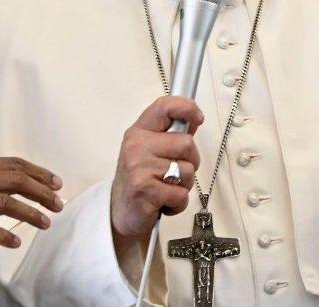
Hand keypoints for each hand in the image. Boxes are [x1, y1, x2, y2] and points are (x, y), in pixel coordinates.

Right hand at [0, 156, 63, 247]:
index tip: (53, 181)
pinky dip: (2, 234)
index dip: (37, 172)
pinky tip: (14, 241)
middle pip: (15, 180)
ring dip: (30, 213)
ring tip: (46, 222)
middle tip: (58, 202)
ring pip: (5, 202)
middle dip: (42, 191)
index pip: (11, 164)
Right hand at [110, 96, 202, 240]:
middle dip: (190, 161)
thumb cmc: (139, 179)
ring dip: (184, 185)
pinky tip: (163, 201)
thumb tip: (193, 118)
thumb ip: (171, 134)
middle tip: (175, 171)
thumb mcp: (149, 150)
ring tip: (166, 187)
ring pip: (188, 170)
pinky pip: (181, 194)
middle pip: (187, 143)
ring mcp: (139, 168)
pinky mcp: (145, 190)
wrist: (120, 211)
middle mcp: (137, 146)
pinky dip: (178, 202)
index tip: (197, 117)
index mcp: (139, 132)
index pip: (164, 107)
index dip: (187, 107)